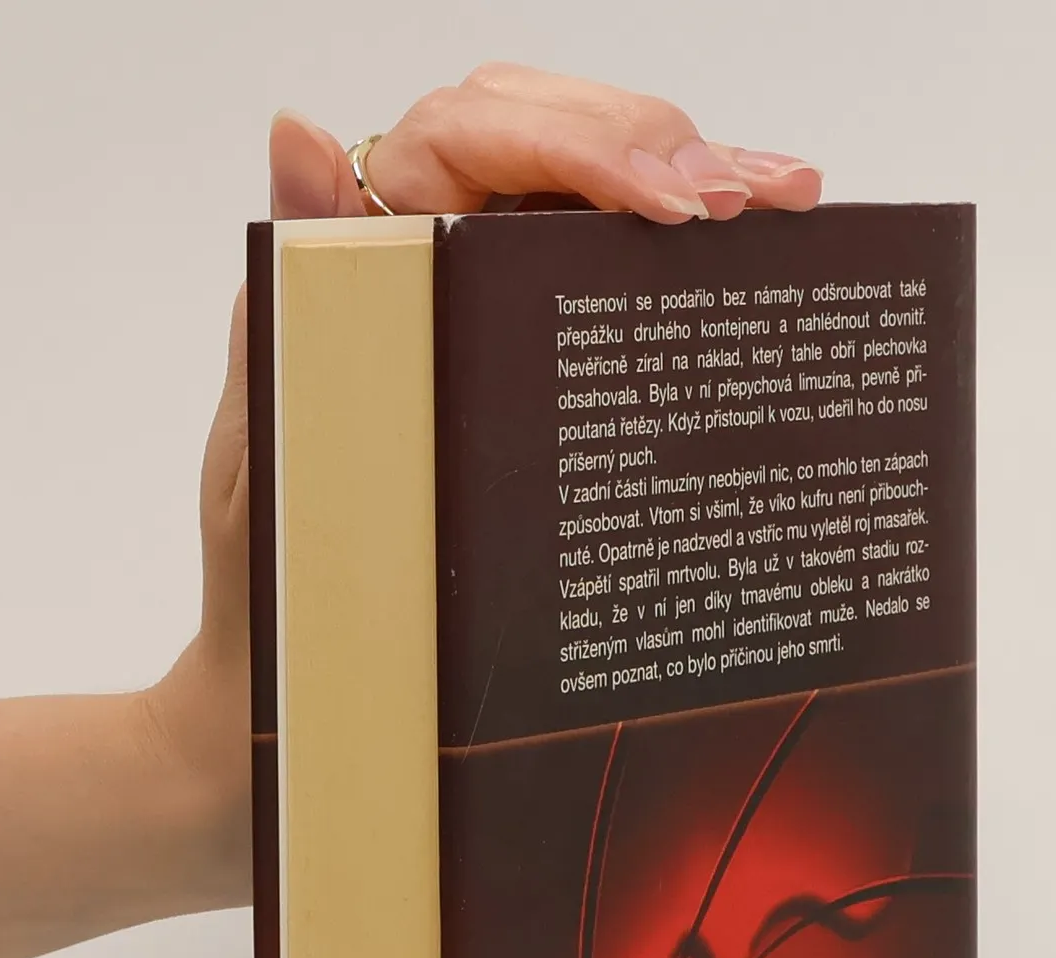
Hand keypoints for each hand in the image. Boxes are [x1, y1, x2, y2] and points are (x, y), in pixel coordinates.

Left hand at [147, 67, 823, 891]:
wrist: (290, 725)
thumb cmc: (268, 602)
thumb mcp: (268, 449)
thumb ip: (292, 303)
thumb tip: (299, 133)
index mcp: (363, 273)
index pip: (474, 142)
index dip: (579, 144)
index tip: (668, 203)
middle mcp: (432, 282)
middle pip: (557, 146)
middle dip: (664, 149)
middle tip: (756, 198)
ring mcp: (494, 334)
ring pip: (601, 211)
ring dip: (702, 185)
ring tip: (787, 204)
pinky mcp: (540, 399)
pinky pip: (618, 303)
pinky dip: (697, 272)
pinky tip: (770, 260)